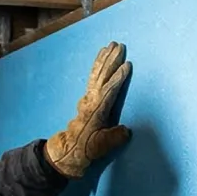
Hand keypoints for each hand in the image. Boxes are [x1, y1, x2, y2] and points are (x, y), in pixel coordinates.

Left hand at [45, 42, 131, 177]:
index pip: (108, 90)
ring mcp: (88, 98)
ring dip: (104, 59)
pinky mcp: (87, 98)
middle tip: (119, 46)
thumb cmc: (87, 148)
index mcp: (96, 110)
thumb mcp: (102, 146)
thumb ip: (115, 137)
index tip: (127, 65)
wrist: (69, 150)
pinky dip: (98, 66)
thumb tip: (126, 130)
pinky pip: (94, 78)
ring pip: (96, 74)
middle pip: (101, 76)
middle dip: (110, 60)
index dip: (118, 78)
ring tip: (110, 45)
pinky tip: (102, 58)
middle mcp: (91, 100)